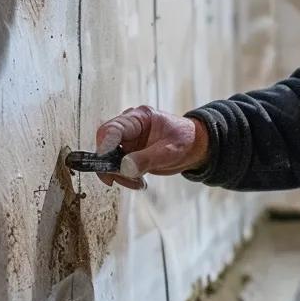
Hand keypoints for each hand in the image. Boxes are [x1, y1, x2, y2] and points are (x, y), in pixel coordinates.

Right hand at [94, 105, 208, 189]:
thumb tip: (124, 168)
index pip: (113, 129)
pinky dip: (124, 177)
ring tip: (138, 183)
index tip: (106, 163)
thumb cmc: (185, 140)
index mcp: (139, 118)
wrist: (194, 147)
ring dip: (119, 174)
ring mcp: (127, 141)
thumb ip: (147, 159)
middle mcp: (129, 127)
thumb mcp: (170, 150)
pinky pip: (117, 167)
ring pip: (109, 159)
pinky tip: (139, 182)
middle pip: (105, 144)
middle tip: (125, 178)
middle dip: (111, 165)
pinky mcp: (128, 154)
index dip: (105, 146)